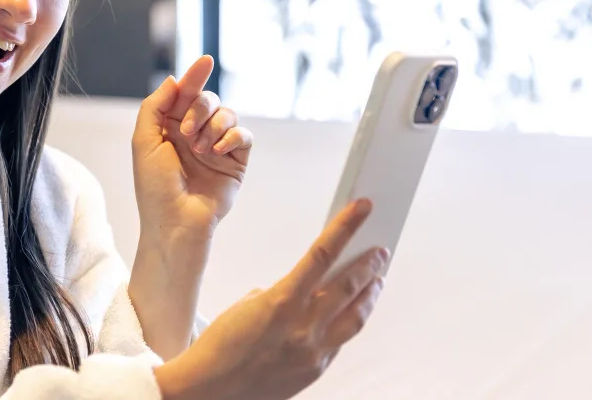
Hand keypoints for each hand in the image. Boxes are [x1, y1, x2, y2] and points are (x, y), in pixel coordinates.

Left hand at [132, 55, 252, 241]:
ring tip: (200, 150)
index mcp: (170, 127)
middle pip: (208, 99)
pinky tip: (216, 152)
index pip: (185, 94)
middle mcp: (195, 133)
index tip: (205, 60)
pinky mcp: (235, 161)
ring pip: (228, 114)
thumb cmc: (155, 187)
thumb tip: (175, 80)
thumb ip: (155, 106)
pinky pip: (244, 136)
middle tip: (186, 132)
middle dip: (199, 108)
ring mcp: (217, 146)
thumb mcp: (144, 141)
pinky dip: (232, 137)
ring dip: (214, 126)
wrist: (176, 222)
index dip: (194, 76)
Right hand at [153, 199, 388, 399]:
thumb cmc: (221, 346)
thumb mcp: (248, 306)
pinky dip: (348, 322)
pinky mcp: (316, 370)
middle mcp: (304, 326)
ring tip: (377, 281)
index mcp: (283, 301)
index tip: (362, 209)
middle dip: (368, 264)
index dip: (346, 227)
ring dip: (369, 295)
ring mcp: (314, 351)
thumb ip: (281, 294)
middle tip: (379, 250)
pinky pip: (340, 341)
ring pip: (356, 317)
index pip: (322, 254)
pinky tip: (352, 314)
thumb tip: (303, 291)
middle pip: (349, 285)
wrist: (211, 390)